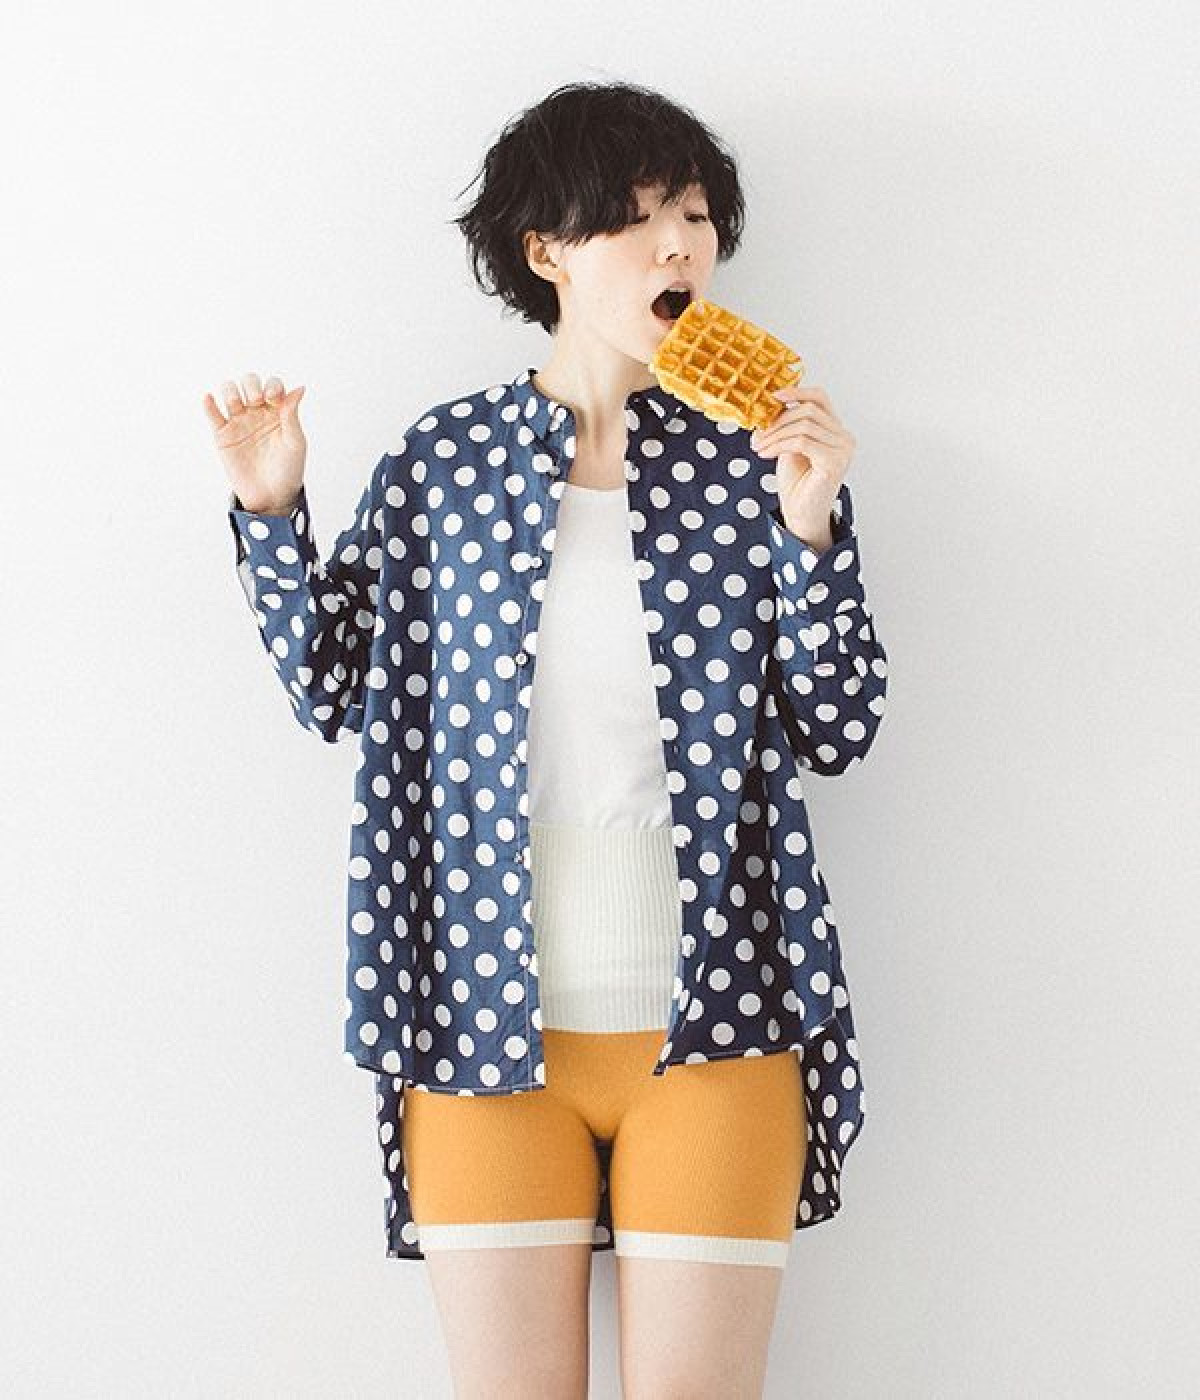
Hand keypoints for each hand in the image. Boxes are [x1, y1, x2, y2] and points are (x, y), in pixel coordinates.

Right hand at [202, 372, 307, 513]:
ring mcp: (239, 422)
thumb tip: (299, 388)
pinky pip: (212, 414)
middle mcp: (257, 412)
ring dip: (232, 391)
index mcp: (277, 411)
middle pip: (248, 382)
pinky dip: (208, 404)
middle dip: (251, 385)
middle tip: (256, 401)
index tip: (273, 399)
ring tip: (238, 405)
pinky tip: (209, 399)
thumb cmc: (288, 469)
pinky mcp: (222, 435)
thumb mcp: (295, 442)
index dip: (272, 386)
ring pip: (229, 392)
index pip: (272, 385)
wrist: (272, 495)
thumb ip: (292, 414)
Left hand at [750, 385, 855, 548]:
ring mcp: (843, 450)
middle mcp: (844, 438)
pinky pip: (802, 442)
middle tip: (758, 434)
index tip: (773, 396)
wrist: (800, 515)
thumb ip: (787, 426)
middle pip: (809, 410)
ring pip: (804, 426)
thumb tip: (769, 405)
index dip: (797, 391)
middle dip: (778, 420)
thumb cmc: (797, 484)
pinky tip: (765, 453)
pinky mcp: (834, 462)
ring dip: (775, 435)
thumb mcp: (788, 446)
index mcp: (835, 430)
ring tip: (759, 446)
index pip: (820, 398)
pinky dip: (779, 445)